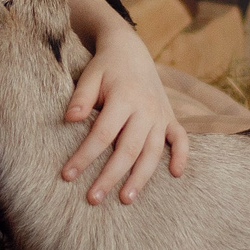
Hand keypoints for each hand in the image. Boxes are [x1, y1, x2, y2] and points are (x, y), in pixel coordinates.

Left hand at [59, 23, 188, 205]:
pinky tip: (175, 175)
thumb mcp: (90, 75)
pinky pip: (181, 139)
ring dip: (141, 177)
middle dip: (110, 176)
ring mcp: (161, 115)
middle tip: (93, 199)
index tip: (67, 175)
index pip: (103, 134)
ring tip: (126, 199)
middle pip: (129, 149)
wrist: (130, 50)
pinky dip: (182, 156)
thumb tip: (69, 119)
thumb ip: (81, 97)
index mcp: (124, 98)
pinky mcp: (170, 117)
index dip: (85, 156)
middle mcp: (146, 109)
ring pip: (153, 151)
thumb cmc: (105, 67)